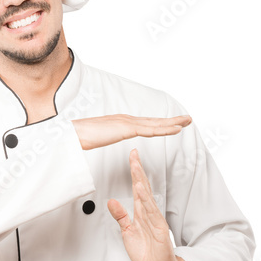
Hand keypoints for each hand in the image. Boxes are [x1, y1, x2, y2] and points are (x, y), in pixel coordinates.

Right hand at [72, 114, 190, 149]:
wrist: (72, 135)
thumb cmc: (81, 138)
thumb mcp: (97, 139)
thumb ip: (103, 138)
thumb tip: (101, 141)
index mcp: (121, 123)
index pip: (146, 124)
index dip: (160, 123)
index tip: (172, 123)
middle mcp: (127, 120)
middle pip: (154, 121)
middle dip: (172, 120)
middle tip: (187, 119)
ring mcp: (127, 123)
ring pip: (155, 124)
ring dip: (173, 123)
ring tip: (187, 122)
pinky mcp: (127, 128)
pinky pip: (150, 130)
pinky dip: (165, 129)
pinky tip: (176, 129)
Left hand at [107, 148, 188, 260]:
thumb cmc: (147, 252)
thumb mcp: (128, 233)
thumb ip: (121, 217)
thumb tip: (111, 201)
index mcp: (141, 213)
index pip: (137, 188)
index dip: (133, 173)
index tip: (131, 157)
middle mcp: (148, 213)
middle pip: (142, 187)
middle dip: (137, 170)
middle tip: (134, 154)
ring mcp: (155, 220)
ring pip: (146, 196)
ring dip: (141, 181)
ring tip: (136, 166)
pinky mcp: (159, 228)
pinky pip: (152, 212)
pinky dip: (146, 200)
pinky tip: (141, 190)